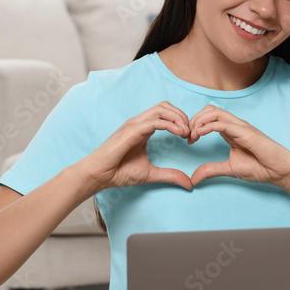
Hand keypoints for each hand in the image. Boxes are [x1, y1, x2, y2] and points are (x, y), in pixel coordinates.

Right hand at [76, 101, 193, 191]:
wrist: (98, 176)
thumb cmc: (118, 172)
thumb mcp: (151, 174)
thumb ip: (170, 176)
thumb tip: (189, 183)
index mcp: (143, 129)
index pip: (166, 114)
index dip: (181, 122)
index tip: (190, 137)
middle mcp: (139, 123)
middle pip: (165, 106)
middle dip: (182, 116)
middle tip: (191, 133)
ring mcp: (134, 125)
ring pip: (161, 109)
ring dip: (178, 118)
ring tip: (186, 132)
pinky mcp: (131, 131)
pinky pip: (154, 121)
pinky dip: (170, 125)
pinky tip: (179, 134)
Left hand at [186, 105, 289, 188]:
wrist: (281, 171)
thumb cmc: (261, 168)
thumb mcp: (229, 169)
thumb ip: (211, 170)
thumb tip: (193, 178)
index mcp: (231, 131)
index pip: (209, 117)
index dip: (195, 125)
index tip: (188, 140)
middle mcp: (235, 125)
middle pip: (209, 110)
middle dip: (194, 119)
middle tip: (187, 136)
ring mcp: (241, 127)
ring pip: (214, 112)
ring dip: (199, 121)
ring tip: (192, 136)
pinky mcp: (246, 132)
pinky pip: (223, 123)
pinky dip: (208, 126)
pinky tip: (200, 135)